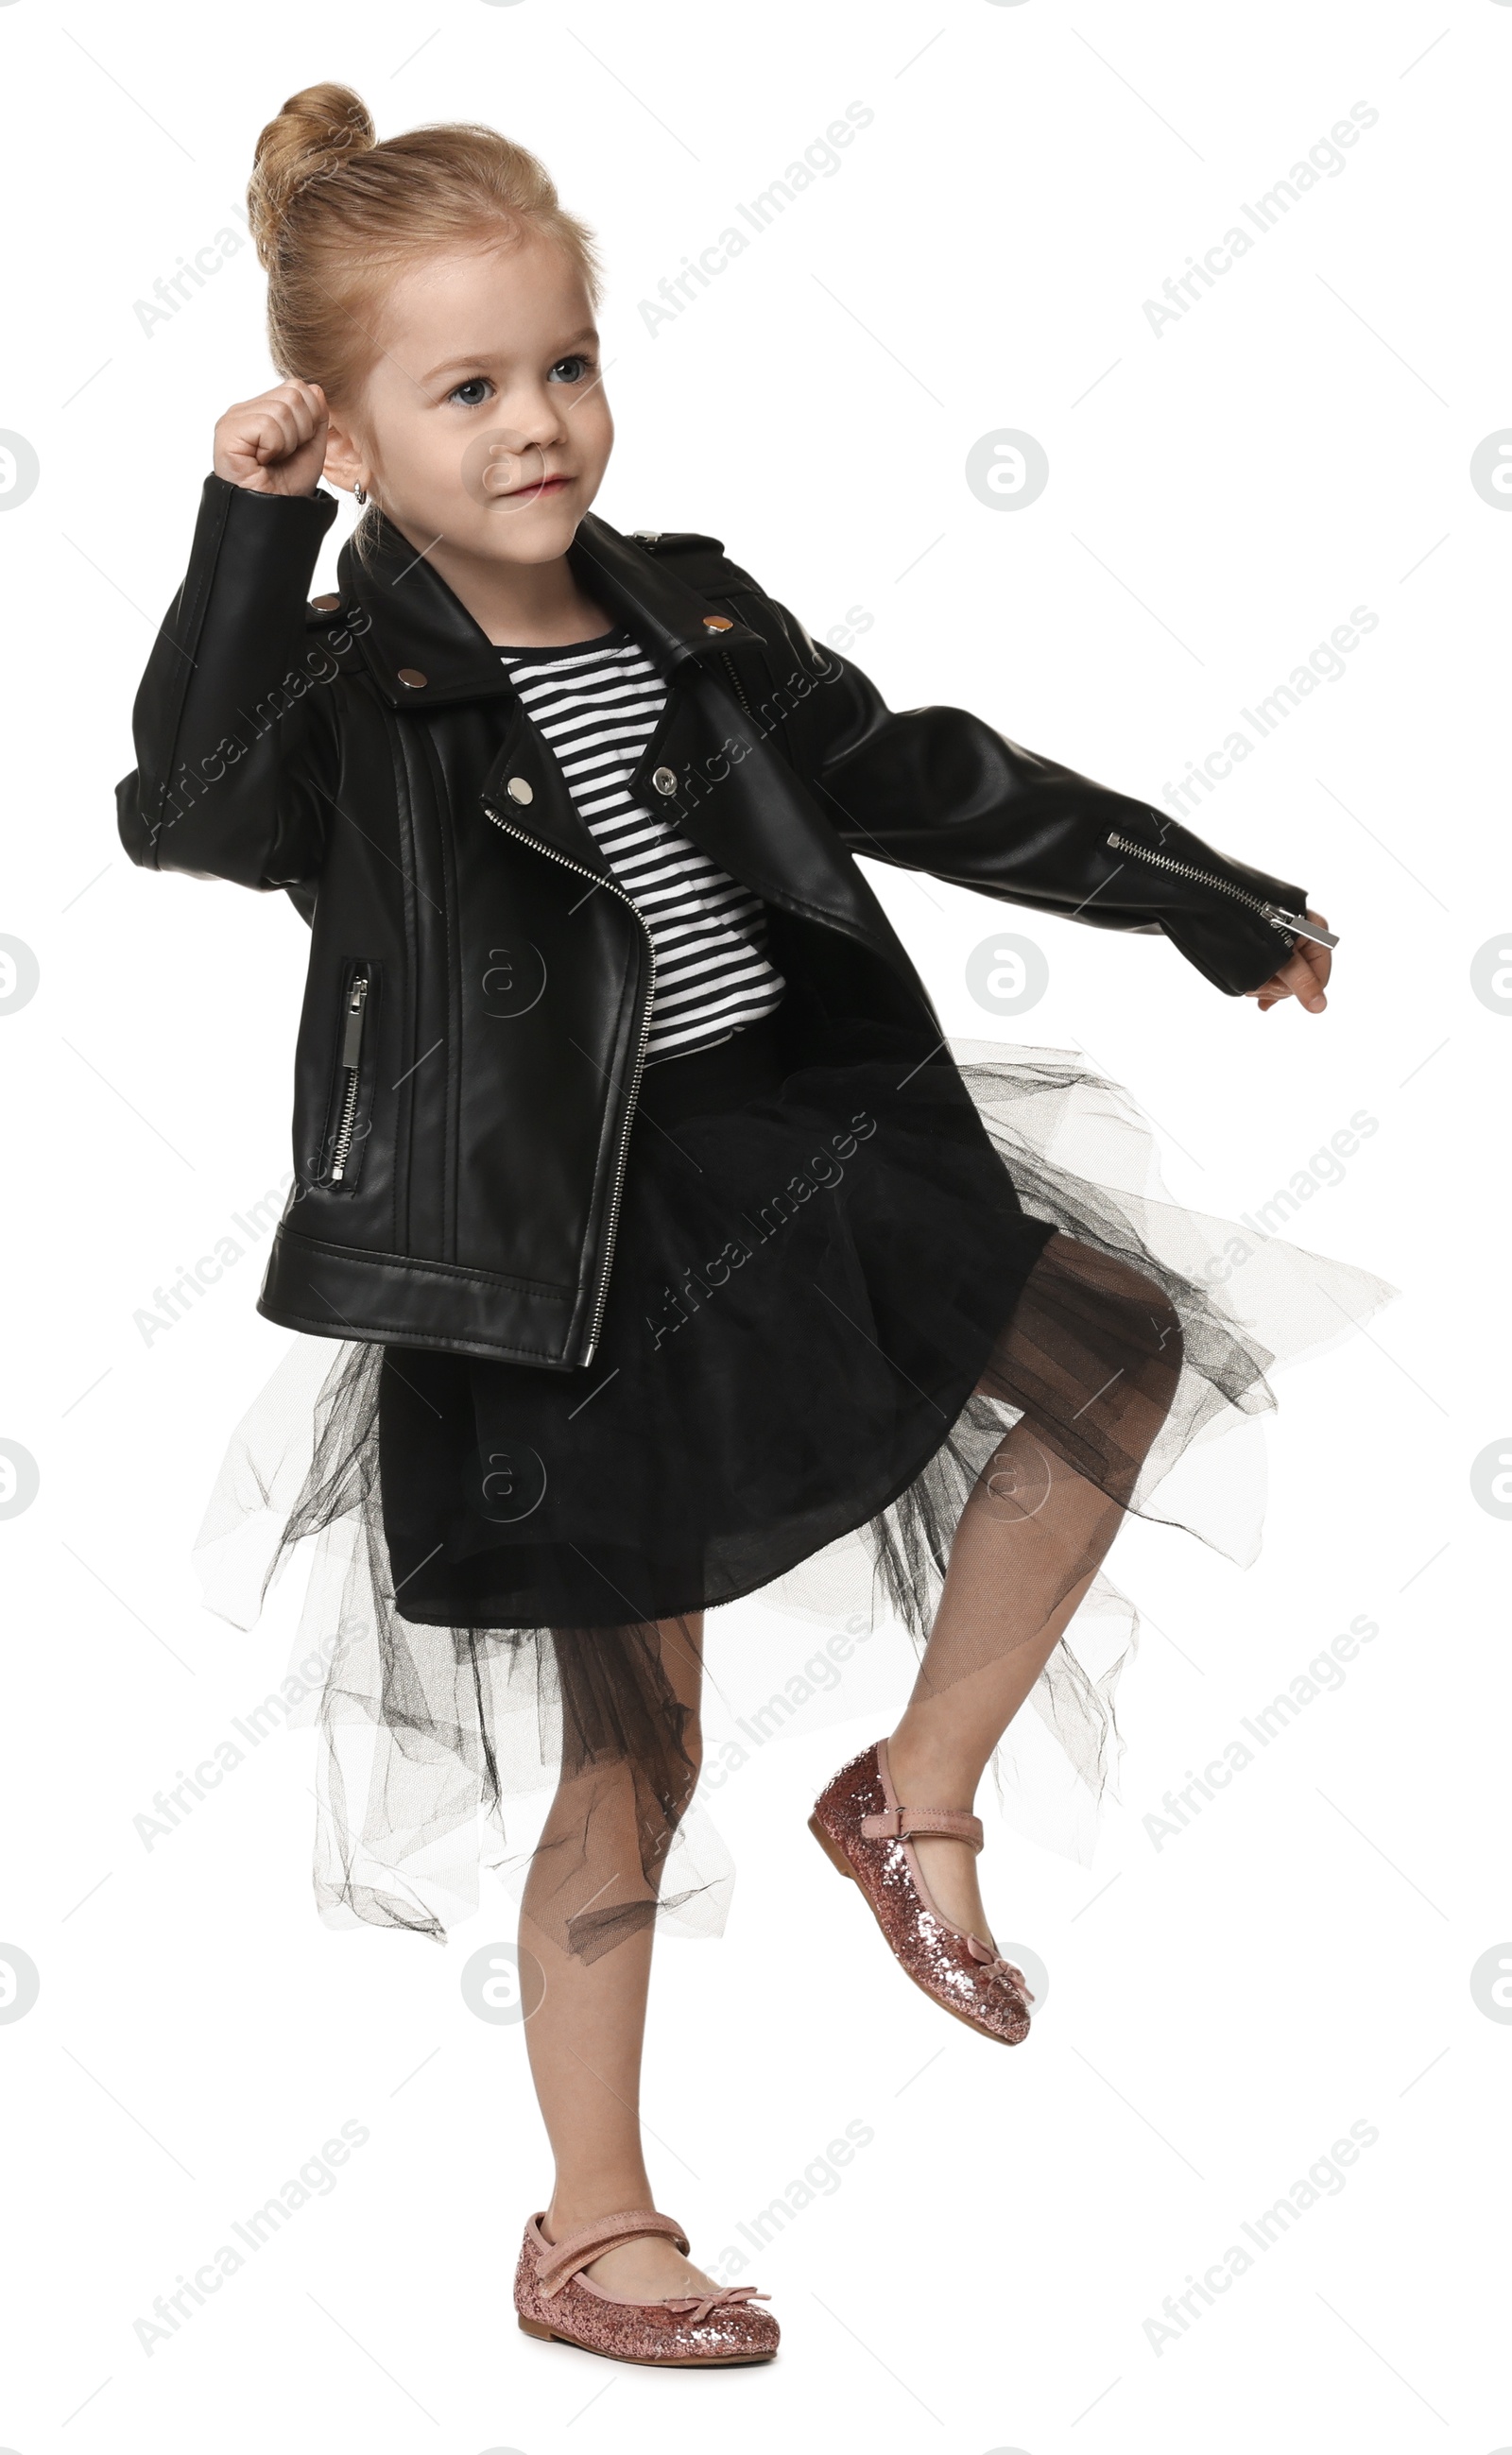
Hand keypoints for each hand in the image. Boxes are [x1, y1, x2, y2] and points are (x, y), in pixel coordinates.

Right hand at [213, 380, 329, 496]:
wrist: (275, 514)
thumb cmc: (288, 486)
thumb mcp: (312, 445)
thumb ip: (316, 415)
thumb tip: (315, 389)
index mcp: (263, 409)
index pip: (299, 388)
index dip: (310, 420)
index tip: (296, 447)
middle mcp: (245, 409)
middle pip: (293, 394)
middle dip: (301, 431)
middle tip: (284, 455)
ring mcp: (233, 419)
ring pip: (282, 409)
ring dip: (288, 443)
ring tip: (273, 459)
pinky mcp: (228, 431)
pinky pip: (268, 425)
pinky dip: (275, 447)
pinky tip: (262, 461)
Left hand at [1246, 913, 1331, 1013]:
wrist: (1227, 902)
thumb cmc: (1257, 923)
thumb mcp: (1282, 956)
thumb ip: (1301, 982)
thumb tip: (1320, 1007)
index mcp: (1317, 936)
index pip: (1319, 980)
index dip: (1298, 990)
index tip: (1274, 988)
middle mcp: (1306, 940)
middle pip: (1300, 983)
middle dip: (1276, 987)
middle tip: (1256, 983)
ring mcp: (1288, 945)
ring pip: (1283, 981)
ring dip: (1264, 985)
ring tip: (1248, 980)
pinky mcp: (1271, 949)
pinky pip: (1272, 974)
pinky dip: (1261, 982)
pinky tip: (1251, 989)